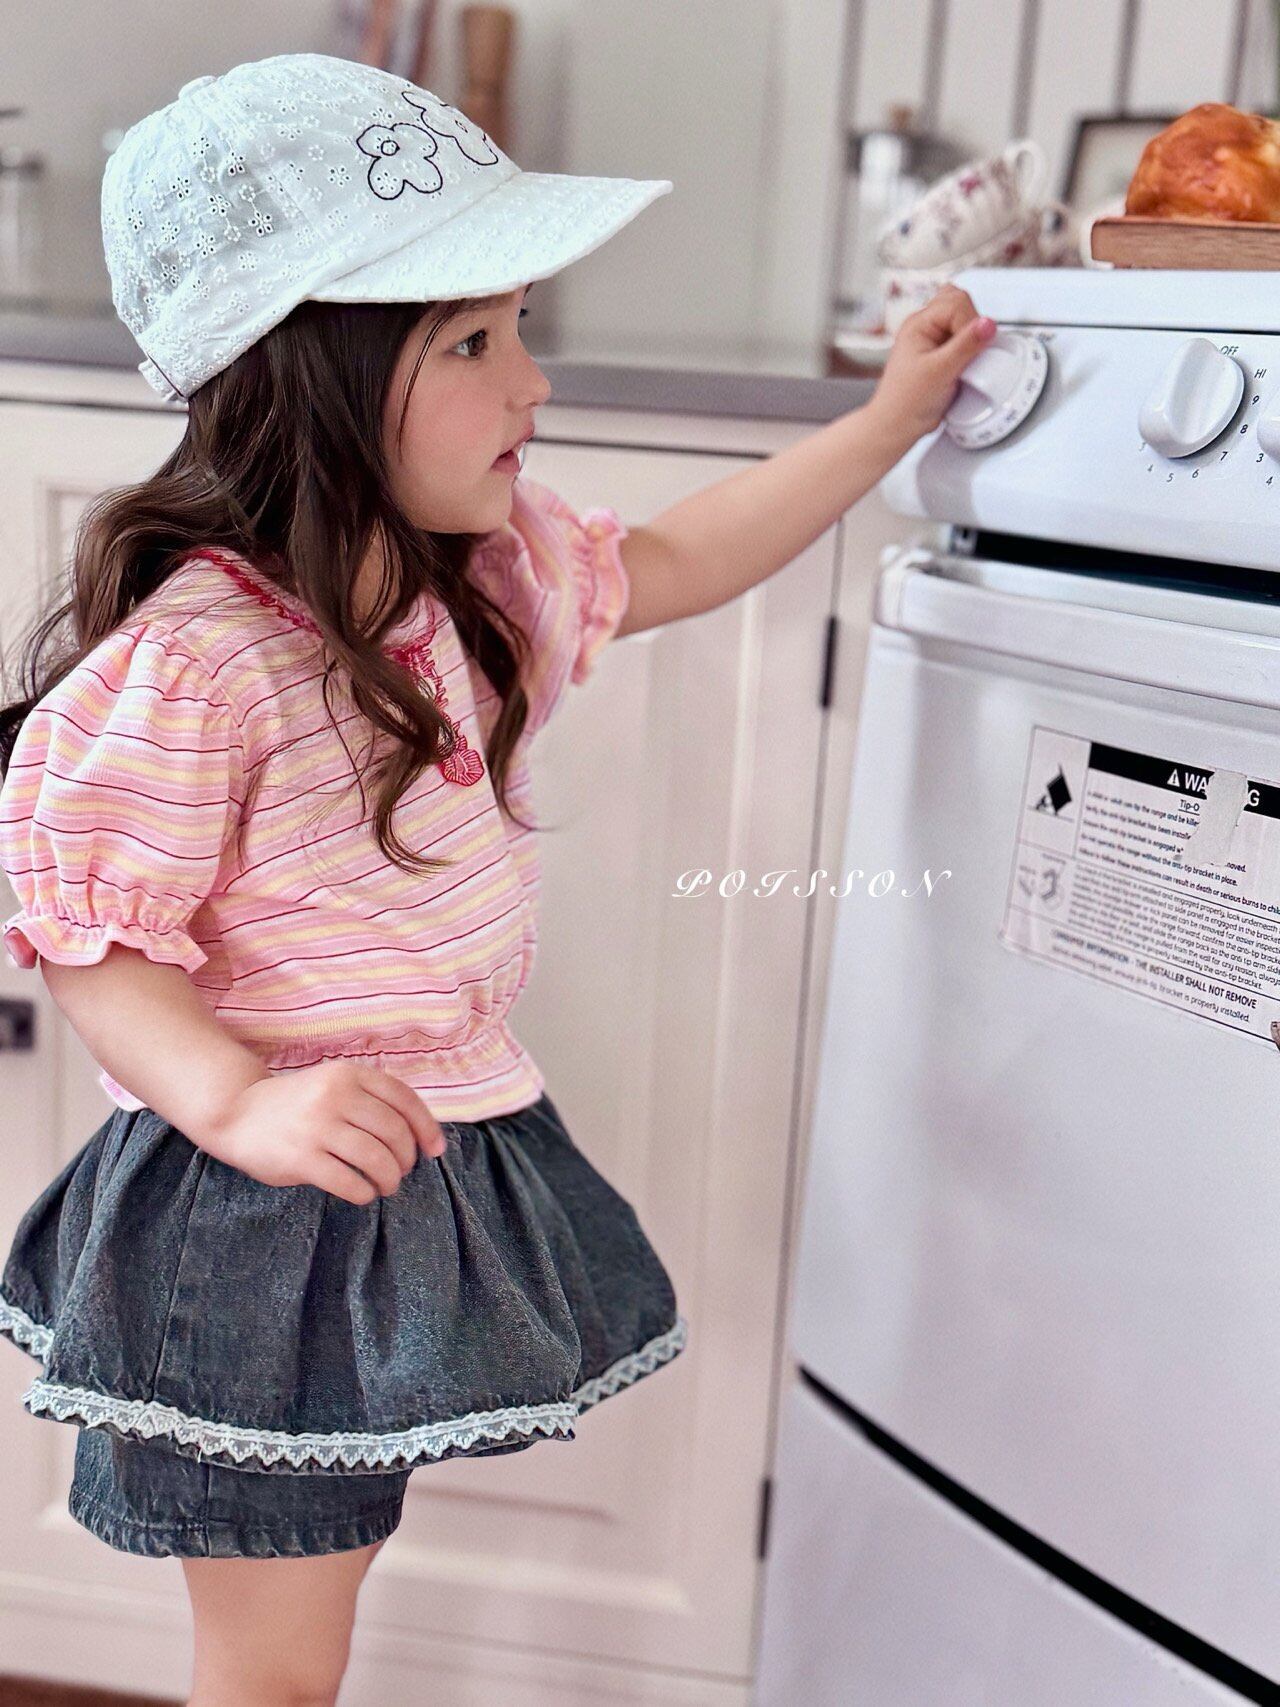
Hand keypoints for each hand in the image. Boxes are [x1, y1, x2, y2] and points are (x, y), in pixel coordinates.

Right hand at [193, 1061, 449, 1203]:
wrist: (236, 1113)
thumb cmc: (297, 1105)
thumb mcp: (333, 1085)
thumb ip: (370, 1100)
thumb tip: (422, 1135)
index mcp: (348, 1074)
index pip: (404, 1099)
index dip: (426, 1127)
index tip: (434, 1150)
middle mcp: (336, 1096)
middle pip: (394, 1133)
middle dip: (406, 1158)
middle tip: (401, 1171)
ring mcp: (318, 1127)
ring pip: (376, 1159)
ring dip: (389, 1179)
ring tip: (386, 1185)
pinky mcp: (302, 1159)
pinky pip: (349, 1182)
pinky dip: (365, 1192)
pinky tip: (363, 1193)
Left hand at [867, 284, 997, 447]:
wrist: (896, 425)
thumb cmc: (907, 402)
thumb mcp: (941, 371)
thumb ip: (966, 345)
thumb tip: (989, 324)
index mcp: (919, 323)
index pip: (958, 303)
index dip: (970, 325)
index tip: (969, 350)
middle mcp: (925, 326)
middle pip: (960, 302)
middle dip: (971, 324)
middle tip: (967, 352)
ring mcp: (932, 337)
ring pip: (962, 316)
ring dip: (970, 334)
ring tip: (963, 358)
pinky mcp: (940, 351)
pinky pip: (962, 336)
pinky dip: (969, 345)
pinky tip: (964, 363)